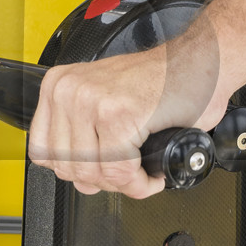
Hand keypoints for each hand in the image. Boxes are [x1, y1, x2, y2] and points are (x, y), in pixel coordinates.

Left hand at [28, 23, 230, 196]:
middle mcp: (69, 90)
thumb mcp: (104, 100)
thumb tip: (77, 175)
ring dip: (124, 183)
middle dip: (103, 181)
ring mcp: (91, 101)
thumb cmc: (164, 81)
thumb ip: (81, 133)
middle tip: (127, 174)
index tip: (99, 171)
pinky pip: (120, 171)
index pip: (42, 153)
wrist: (203, 62)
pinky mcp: (119, 116)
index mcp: (59, 85)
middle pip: (67, 168)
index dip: (75, 172)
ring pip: (93, 173)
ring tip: (141, 172)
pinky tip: (152, 173)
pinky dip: (140, 183)